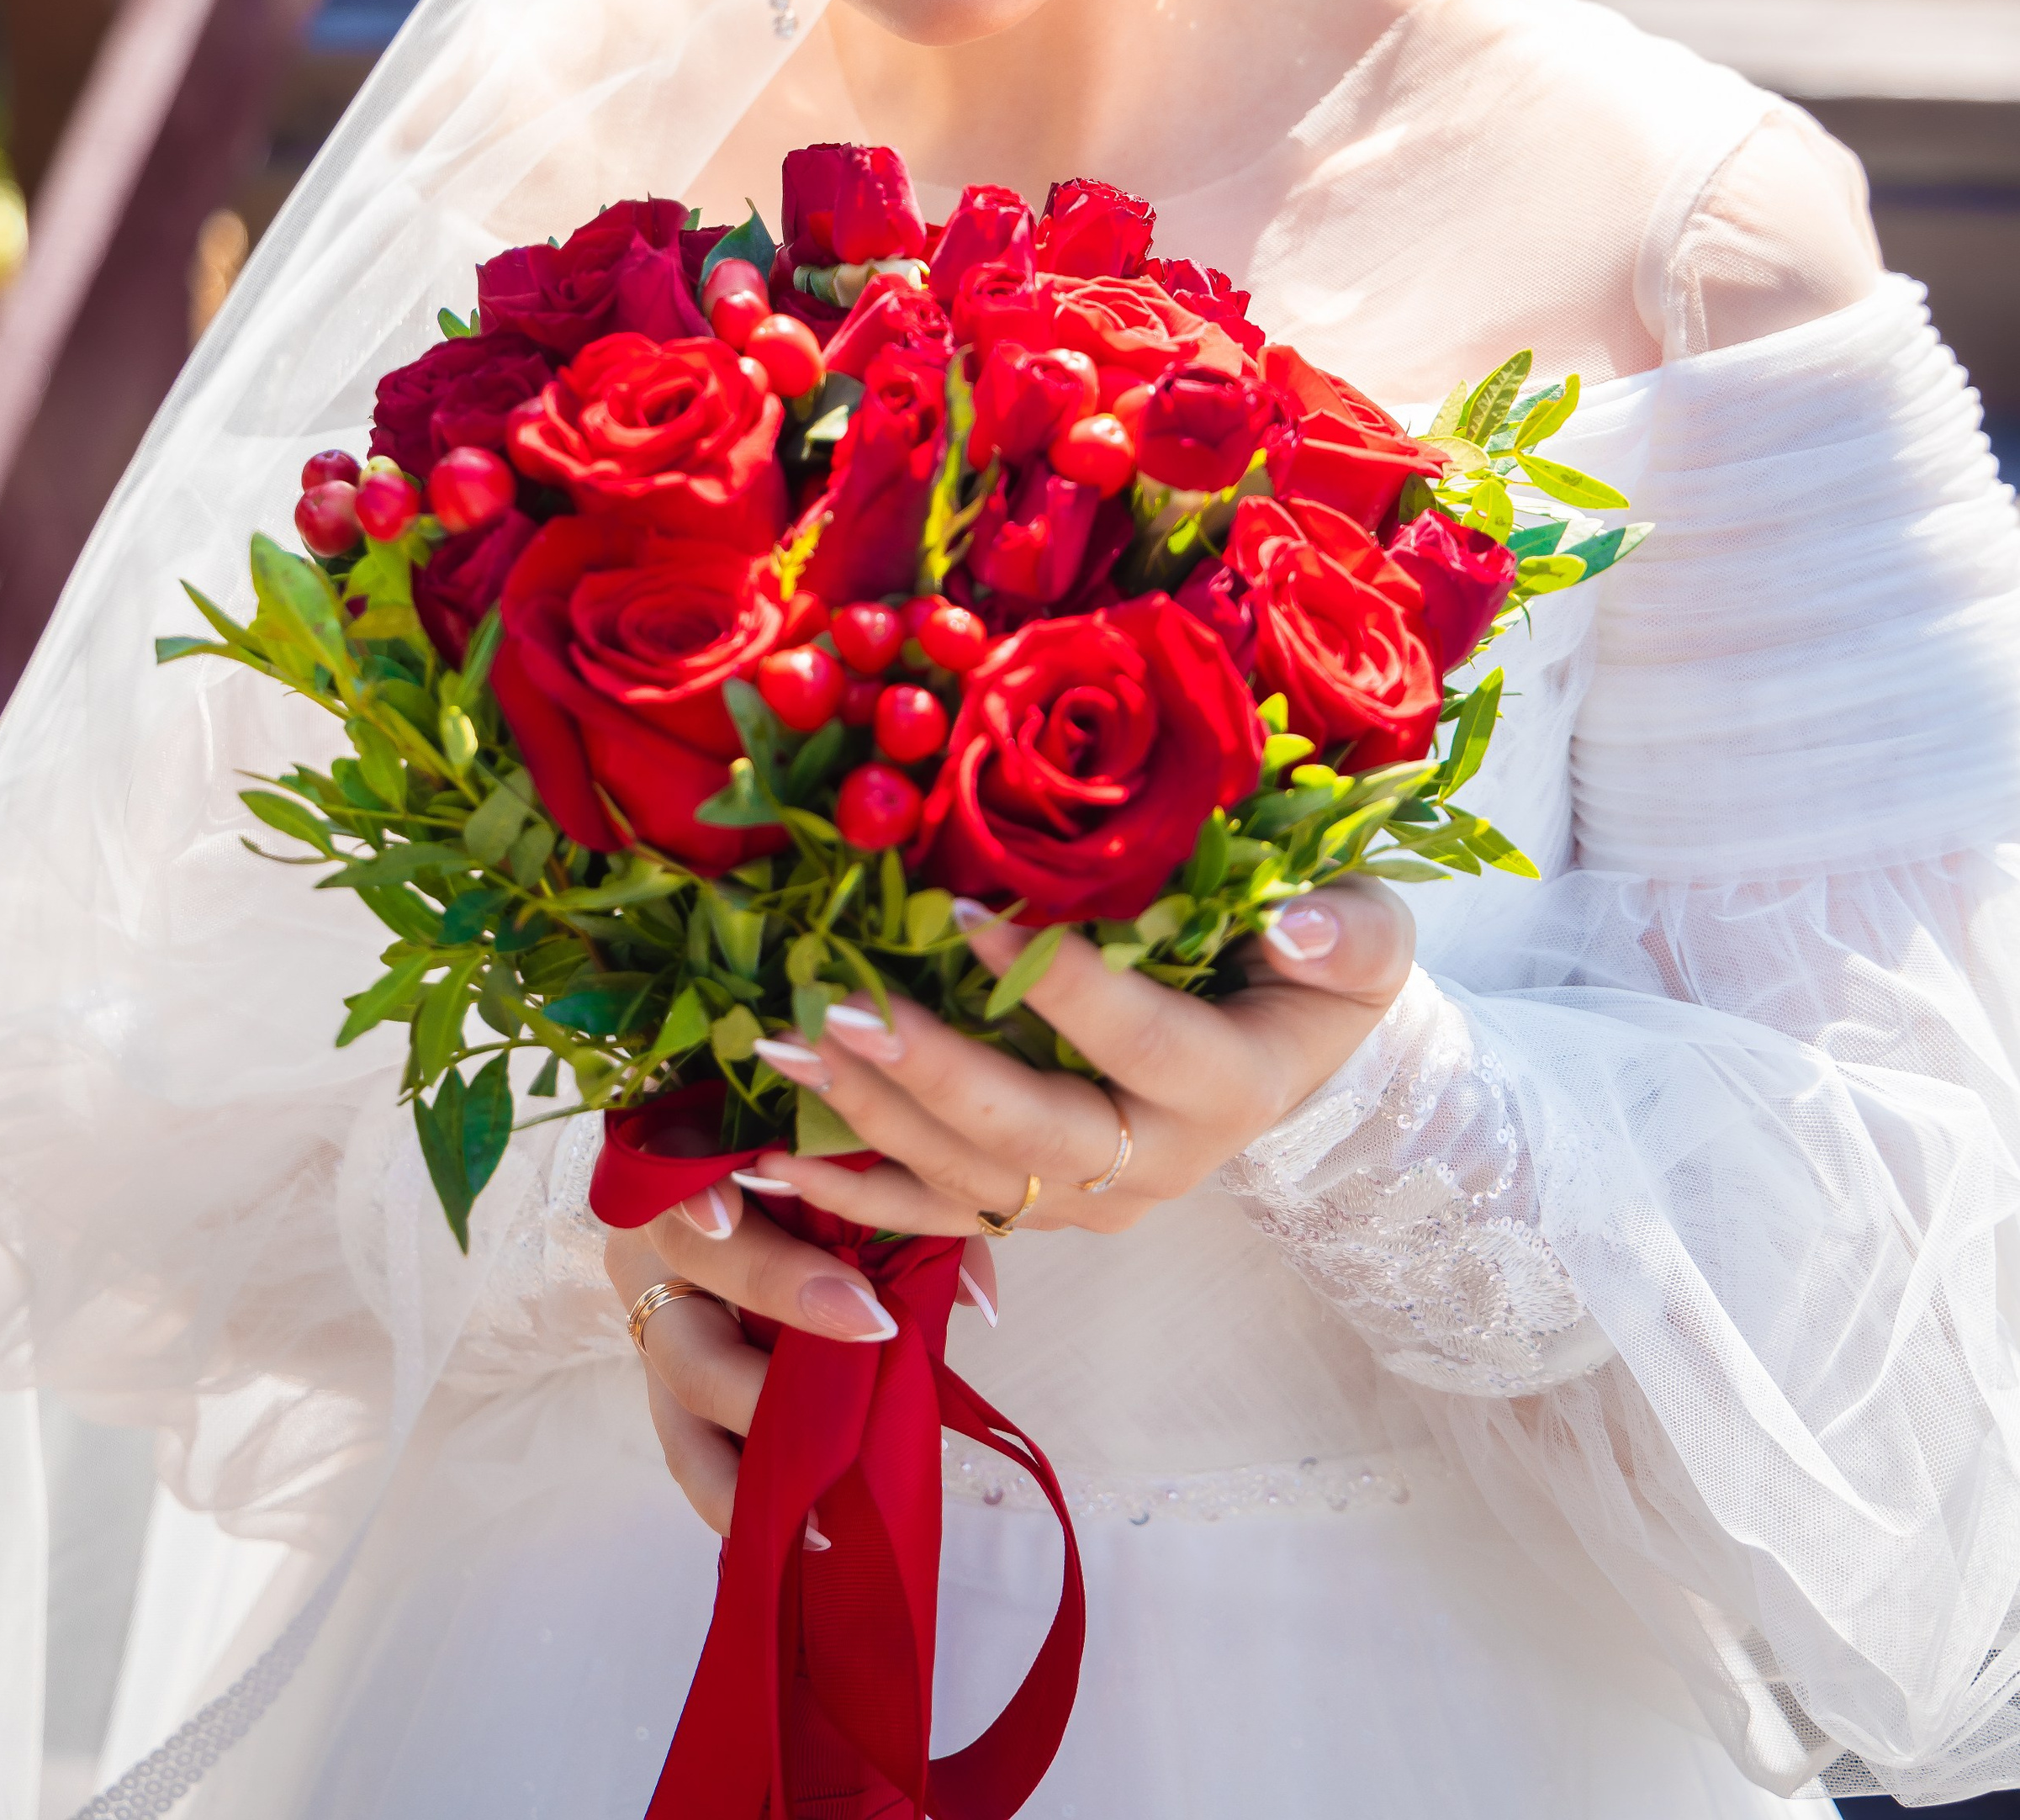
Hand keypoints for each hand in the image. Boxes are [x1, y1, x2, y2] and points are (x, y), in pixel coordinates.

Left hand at [606, 878, 1409, 1532]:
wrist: (1299, 1055)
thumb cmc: (1321, 967)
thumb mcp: (1363, 934)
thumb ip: (1347, 930)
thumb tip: (1295, 920)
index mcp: (1231, 1085)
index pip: (1138, 1041)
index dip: (1060, 987)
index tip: (969, 915)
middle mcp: (1159, 1164)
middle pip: (1033, 1133)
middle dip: (932, 1073)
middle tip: (843, 1007)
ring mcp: (1093, 1201)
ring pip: (969, 1179)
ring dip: (869, 1120)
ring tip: (785, 1050)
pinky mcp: (1040, 1211)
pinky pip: (937, 1217)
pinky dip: (852, 1192)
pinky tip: (769, 1163)